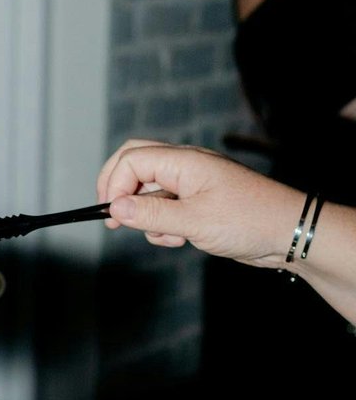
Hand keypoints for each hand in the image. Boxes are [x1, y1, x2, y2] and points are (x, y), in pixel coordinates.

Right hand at [97, 139, 301, 267]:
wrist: (286, 232)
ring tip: (170, 235)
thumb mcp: (194, 221)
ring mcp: (191, 184)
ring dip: (147, 216)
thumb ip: (151, 213)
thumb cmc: (248, 221)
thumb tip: (115, 208)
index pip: (132, 160)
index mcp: (185, 161)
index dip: (115, 186)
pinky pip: (165, 208)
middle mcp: (185, 167)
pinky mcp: (197, 202)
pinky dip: (163, 226)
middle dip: (120, 191)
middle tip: (114, 220)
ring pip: (148, 191)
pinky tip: (182, 239)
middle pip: (135, 164)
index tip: (113, 216)